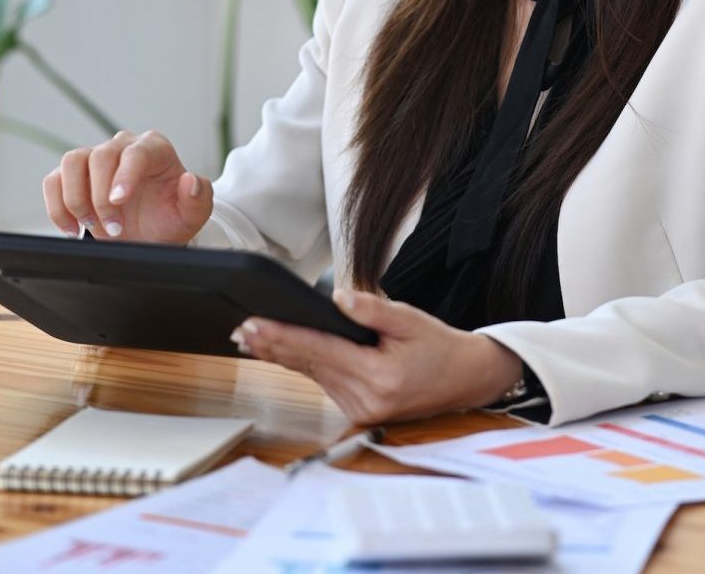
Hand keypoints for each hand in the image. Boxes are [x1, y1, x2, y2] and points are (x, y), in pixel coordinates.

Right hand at [42, 129, 212, 244]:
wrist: (152, 234)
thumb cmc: (171, 218)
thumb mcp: (193, 215)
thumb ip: (198, 197)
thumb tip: (189, 180)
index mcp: (155, 149)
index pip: (136, 153)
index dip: (124, 176)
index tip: (118, 201)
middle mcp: (124, 146)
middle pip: (101, 156)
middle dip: (101, 197)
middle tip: (113, 228)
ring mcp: (97, 158)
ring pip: (72, 161)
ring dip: (76, 198)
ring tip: (91, 225)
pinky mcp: (74, 175)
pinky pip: (53, 180)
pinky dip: (57, 206)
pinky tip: (71, 228)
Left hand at [231, 290, 523, 423]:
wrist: (464, 380)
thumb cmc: (438, 347)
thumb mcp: (410, 319)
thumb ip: (372, 309)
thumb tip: (338, 296)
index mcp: (378, 378)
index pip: (320, 351)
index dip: (284, 336)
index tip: (256, 325)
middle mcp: (364, 399)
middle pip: (309, 364)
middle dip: (272, 345)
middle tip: (241, 327)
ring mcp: (358, 408)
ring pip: (311, 374)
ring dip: (280, 354)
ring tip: (250, 335)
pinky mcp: (356, 408)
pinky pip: (322, 380)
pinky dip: (301, 362)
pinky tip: (279, 349)